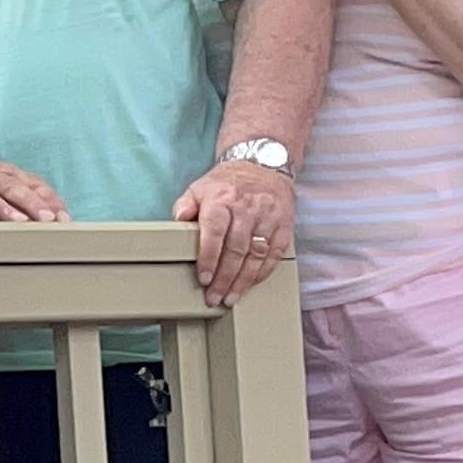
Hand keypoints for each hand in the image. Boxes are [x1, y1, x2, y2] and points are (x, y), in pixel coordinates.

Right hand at [0, 159, 66, 223]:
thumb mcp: (3, 191)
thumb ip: (26, 203)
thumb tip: (56, 223)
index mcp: (8, 174)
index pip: (34, 184)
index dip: (50, 200)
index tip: (64, 219)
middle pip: (13, 186)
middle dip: (32, 202)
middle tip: (48, 220)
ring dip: (4, 208)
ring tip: (20, 222)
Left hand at [181, 156, 296, 304]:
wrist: (263, 164)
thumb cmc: (227, 183)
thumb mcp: (200, 187)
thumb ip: (185, 205)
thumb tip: (178, 219)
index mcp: (223, 199)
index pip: (215, 231)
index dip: (209, 257)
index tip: (204, 278)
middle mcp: (247, 208)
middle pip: (236, 249)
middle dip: (224, 278)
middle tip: (214, 297)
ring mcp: (268, 217)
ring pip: (256, 255)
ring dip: (243, 281)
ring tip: (231, 298)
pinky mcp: (284, 225)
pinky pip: (275, 254)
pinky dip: (262, 272)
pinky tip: (251, 284)